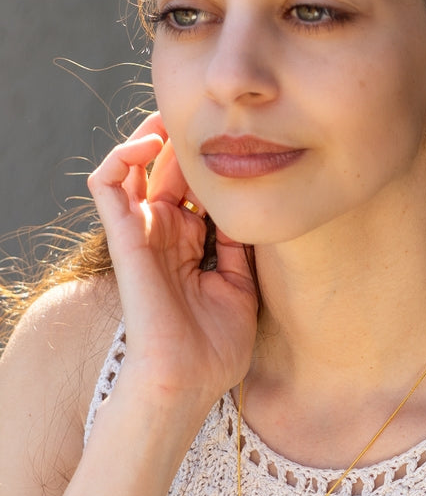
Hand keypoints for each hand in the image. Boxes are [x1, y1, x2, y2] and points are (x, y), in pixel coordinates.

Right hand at [87, 112, 257, 410]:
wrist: (188, 381)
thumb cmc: (214, 348)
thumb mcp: (240, 289)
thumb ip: (238, 249)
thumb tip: (247, 213)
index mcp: (190, 246)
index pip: (195, 190)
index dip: (210, 162)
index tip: (238, 136)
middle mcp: (165, 235)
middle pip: (170, 172)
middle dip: (187, 142)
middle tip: (210, 115)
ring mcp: (143, 234)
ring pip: (136, 168)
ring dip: (152, 137)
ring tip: (174, 116)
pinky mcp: (123, 237)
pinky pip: (108, 183)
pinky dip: (123, 156)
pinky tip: (151, 142)